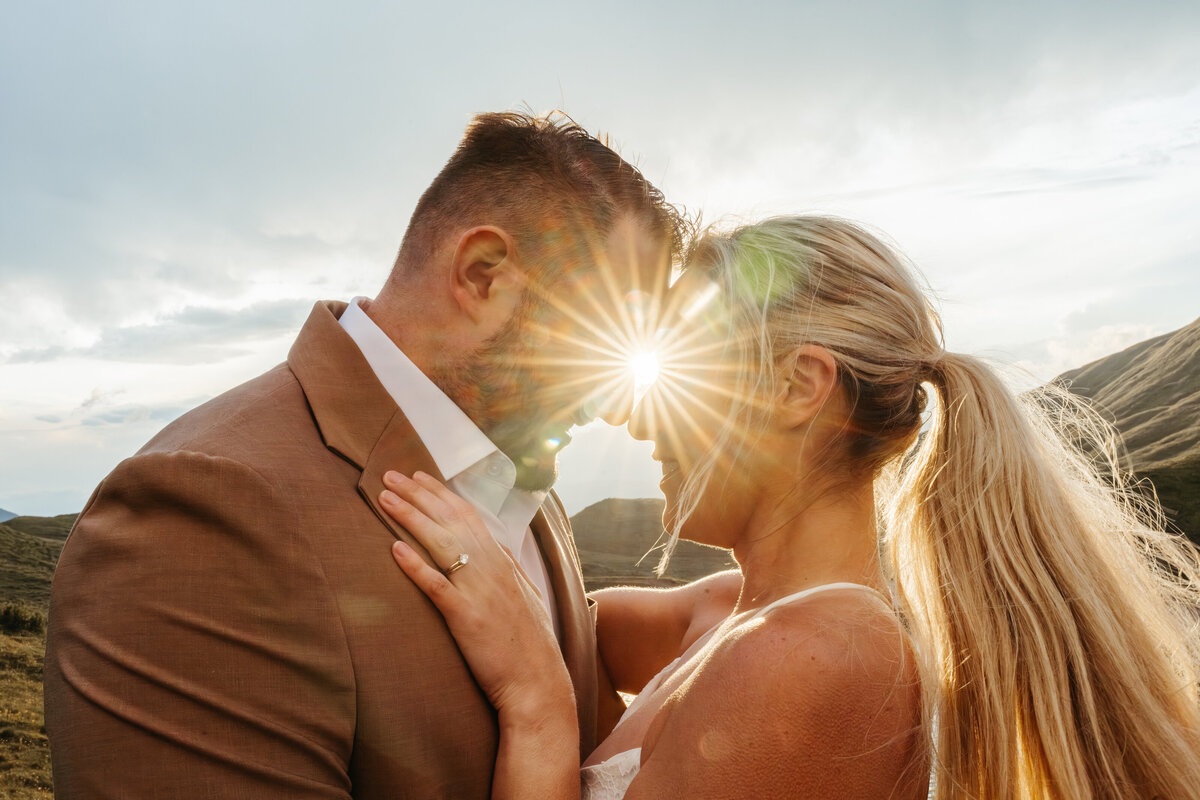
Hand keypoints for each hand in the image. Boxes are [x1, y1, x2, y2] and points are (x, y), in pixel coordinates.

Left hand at [381, 471, 574, 720]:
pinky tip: (395, 549)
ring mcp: (479, 590)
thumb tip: (500, 548)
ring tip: (384, 497)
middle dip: (418, 494)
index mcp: (503, 561)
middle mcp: (491, 568)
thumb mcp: (527, 596)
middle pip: (450, 519)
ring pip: (441, 542)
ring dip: (410, 516)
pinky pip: (437, 585)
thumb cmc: (530, 644)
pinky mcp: (466, 617)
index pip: (468, 514)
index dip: (440, 493)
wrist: (538, 683)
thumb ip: (511, 568)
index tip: (417, 476)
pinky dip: (416, 565)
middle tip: (390, 474)